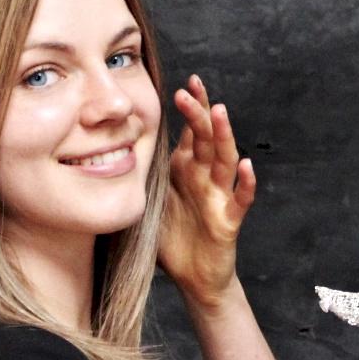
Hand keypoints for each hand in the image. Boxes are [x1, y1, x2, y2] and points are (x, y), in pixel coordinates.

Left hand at [158, 74, 255, 309]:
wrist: (191, 275)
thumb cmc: (171, 234)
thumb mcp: (151, 196)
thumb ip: (143, 172)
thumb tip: (112, 148)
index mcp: (185, 168)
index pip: (191, 131)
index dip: (192, 107)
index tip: (185, 84)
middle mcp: (203, 176)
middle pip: (205, 138)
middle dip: (199, 113)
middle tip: (190, 89)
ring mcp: (218, 196)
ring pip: (224, 160)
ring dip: (224, 135)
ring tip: (221, 112)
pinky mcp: (227, 220)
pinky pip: (240, 200)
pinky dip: (246, 183)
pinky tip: (246, 166)